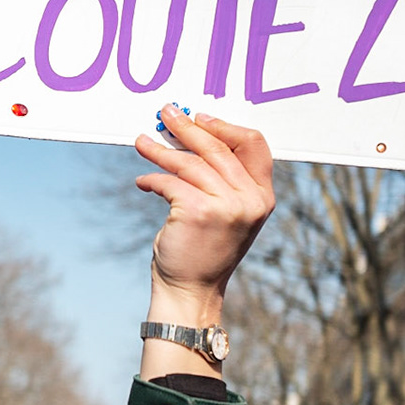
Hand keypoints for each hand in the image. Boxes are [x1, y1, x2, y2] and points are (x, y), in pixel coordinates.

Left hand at [134, 108, 273, 375]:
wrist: (191, 291)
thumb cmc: (204, 249)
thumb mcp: (228, 213)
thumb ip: (224, 179)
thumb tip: (194, 133)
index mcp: (263, 197)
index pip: (255, 145)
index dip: (225, 126)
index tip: (199, 118)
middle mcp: (250, 201)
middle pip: (218, 148)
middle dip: (188, 128)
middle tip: (165, 114)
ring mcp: (227, 207)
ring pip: (189, 163)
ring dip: (160, 150)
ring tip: (141, 142)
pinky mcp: (198, 212)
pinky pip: (170, 182)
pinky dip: (152, 179)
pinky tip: (143, 182)